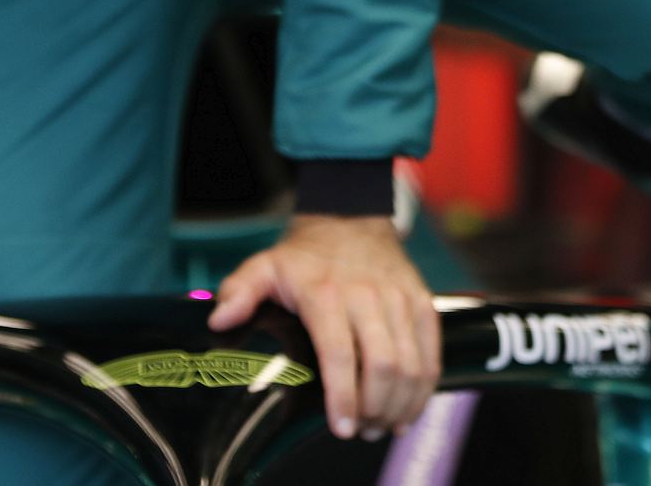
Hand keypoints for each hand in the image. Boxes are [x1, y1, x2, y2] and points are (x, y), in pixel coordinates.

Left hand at [207, 215, 438, 440]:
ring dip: (399, 404)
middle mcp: (368, 296)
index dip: (343, 397)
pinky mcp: (421, 303)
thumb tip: (220, 321)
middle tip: (361, 430)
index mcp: (326, 293)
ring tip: (381, 425)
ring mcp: (399, 299)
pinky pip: (431, 353)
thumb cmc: (305, 255)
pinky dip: (424, 388)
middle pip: (383, 365)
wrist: (350, 219)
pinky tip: (407, 409)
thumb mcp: (264, 266)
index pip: (339, 353)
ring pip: (411, 364)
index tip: (341, 428)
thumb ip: (238, 292)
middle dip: (374, 408)